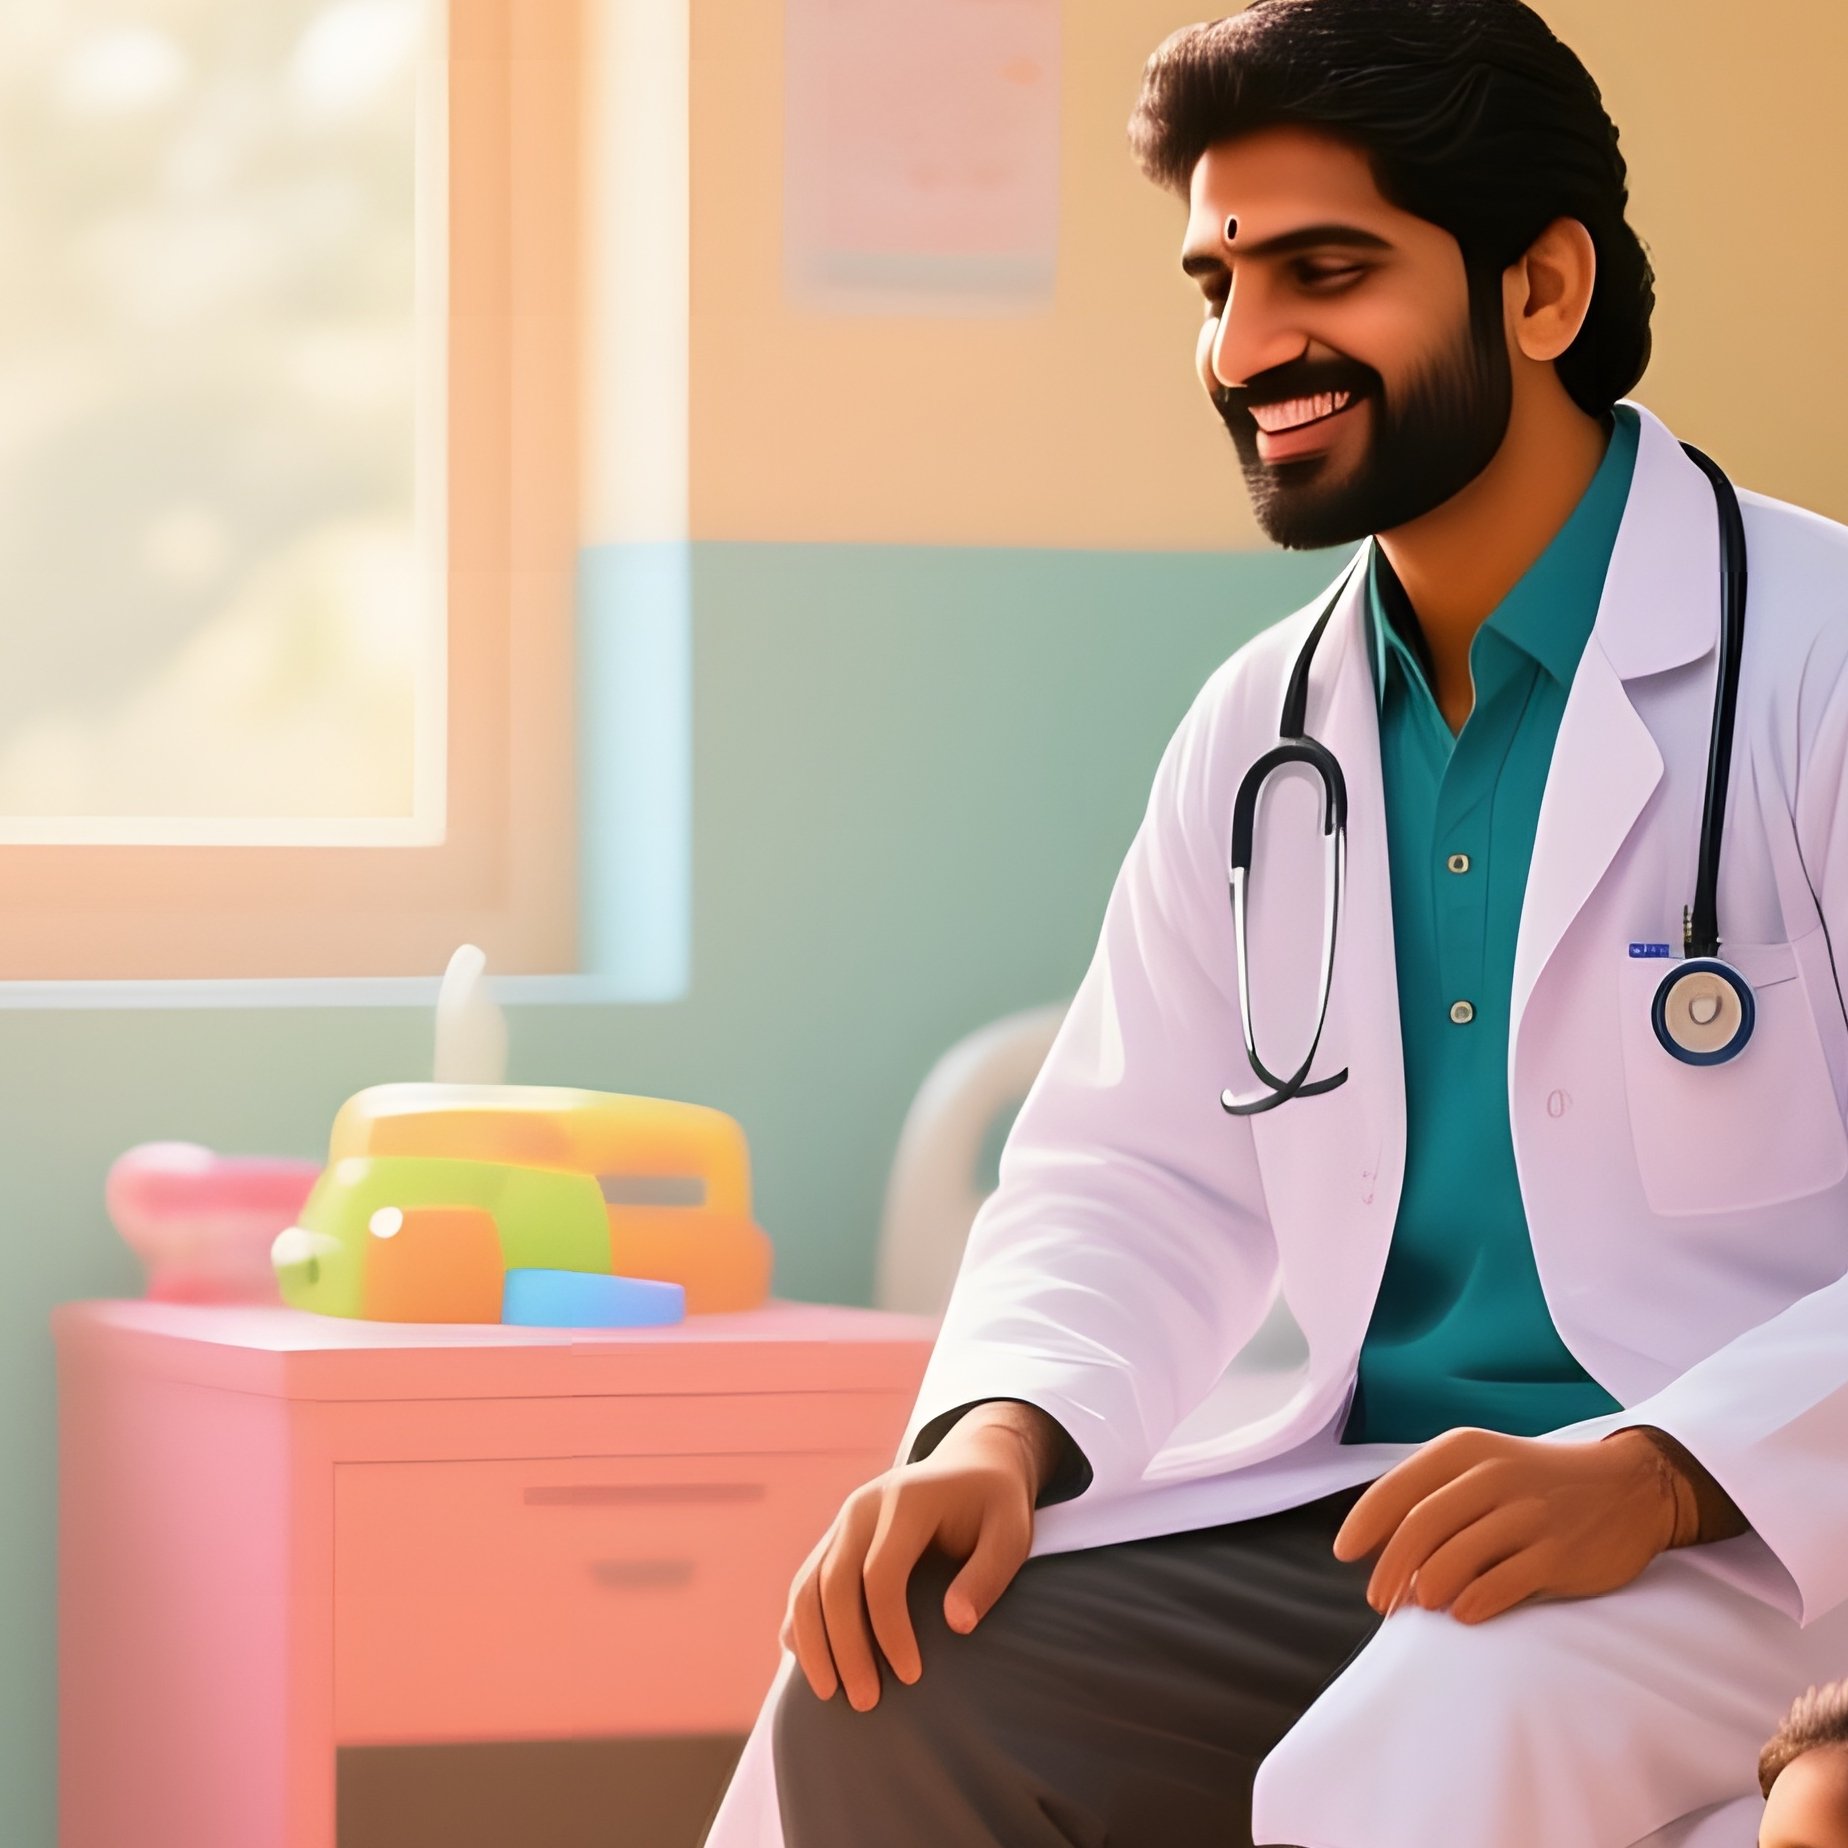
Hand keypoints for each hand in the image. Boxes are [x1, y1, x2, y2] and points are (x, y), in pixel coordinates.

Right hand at [778, 1401, 1058, 1710]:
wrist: (971, 1464)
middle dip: (844, 1648)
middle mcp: (863, 1507)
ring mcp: (843, 1520)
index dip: (890, 1630)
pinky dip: (800, 1623)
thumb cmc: (996, 1506)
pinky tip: (809, 1661)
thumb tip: (957, 1626)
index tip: (912, 1677)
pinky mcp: (835, 1537)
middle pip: (833, 1584)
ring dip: (812, 1643)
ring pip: (807, 1585)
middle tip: (866, 1703)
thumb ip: (987, 1576)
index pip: (881, 1575)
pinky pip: (804, 1583)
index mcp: (906, 1501)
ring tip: (830, 1693)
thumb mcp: (1011, 1533)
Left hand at [1331, 1427, 1682, 1624]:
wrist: (1627, 1487)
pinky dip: (1472, 1603)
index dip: (1365, 1524)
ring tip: (1419, 1605)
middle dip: (1390, 1568)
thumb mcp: (1484, 1467)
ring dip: (1426, 1589)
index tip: (1344, 1553)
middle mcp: (1493, 1475)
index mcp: (1466, 1450)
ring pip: (1455, 1558)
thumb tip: (1380, 1547)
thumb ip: (1436, 1496)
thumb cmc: (1536, 1483)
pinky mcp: (1558, 1553)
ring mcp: (1528, 1514)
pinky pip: (1500, 1584)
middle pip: (1420, 1527)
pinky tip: (1460, 1614)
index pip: (1398, 1487)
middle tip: (1379, 1599)